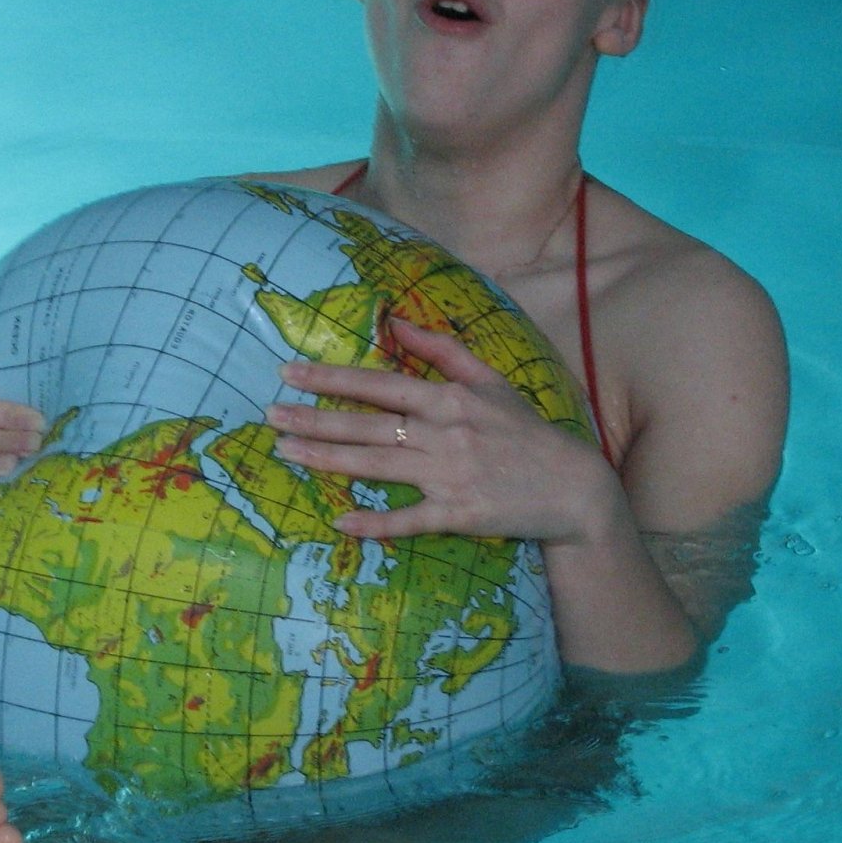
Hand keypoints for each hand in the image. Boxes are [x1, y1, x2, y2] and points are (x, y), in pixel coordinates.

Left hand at [267, 318, 617, 541]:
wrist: (572, 487)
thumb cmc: (525, 432)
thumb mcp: (491, 381)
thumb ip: (442, 349)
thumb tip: (396, 320)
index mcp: (450, 399)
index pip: (380, 385)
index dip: (332, 379)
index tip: (290, 373)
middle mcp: (445, 434)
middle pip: (368, 426)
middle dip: (314, 421)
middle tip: (269, 416)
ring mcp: (450, 476)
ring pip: (377, 466)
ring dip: (327, 461)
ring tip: (286, 454)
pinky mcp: (458, 514)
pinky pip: (409, 519)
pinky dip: (376, 522)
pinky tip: (341, 522)